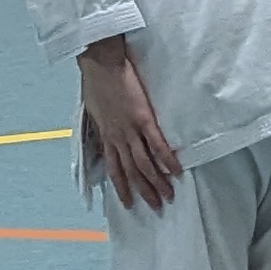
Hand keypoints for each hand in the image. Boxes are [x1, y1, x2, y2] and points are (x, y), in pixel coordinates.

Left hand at [76, 36, 180, 211]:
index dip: (122, 187)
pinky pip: (157, 145)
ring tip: (168, 196)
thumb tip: (105, 132)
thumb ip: (102, 124)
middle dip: (143, 191)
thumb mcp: (93, 108)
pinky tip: (177, 171)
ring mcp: (130, 130)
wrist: (101, 63)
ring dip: (156, 182)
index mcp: (106, 135)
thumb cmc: (96, 82)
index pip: (114, 168)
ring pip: (144, 164)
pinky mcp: (143, 119)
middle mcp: (117, 137)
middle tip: (155, 207)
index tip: (129, 202)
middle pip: (131, 171)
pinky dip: (167, 160)